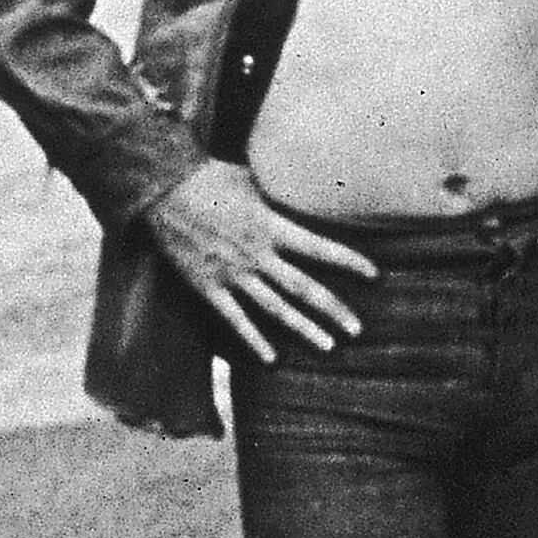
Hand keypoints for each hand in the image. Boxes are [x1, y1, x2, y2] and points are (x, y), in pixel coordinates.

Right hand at [143, 159, 373, 362]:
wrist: (161, 189)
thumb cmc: (212, 178)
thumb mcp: (257, 179)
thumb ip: (284, 193)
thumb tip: (314, 187)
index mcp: (273, 226)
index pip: (322, 248)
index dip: (351, 262)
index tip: (375, 275)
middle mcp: (257, 255)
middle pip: (304, 288)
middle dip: (333, 309)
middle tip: (358, 330)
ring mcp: (232, 274)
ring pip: (275, 308)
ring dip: (303, 329)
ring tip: (328, 346)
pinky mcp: (207, 287)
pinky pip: (235, 319)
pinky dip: (253, 340)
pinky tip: (271, 359)